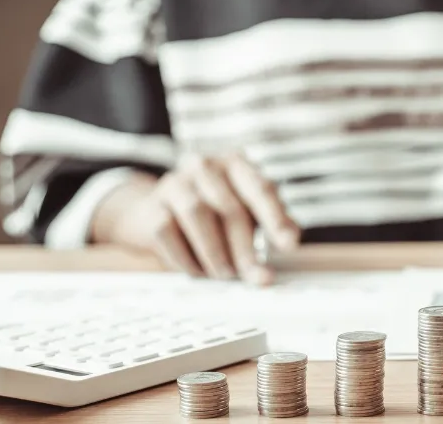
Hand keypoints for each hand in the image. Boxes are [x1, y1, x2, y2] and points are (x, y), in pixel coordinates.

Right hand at [93, 153, 300, 284]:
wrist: (152, 210)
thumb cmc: (211, 212)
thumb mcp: (245, 209)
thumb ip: (272, 221)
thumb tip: (290, 239)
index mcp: (236, 164)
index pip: (261, 190)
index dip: (276, 219)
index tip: (289, 245)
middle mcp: (205, 166)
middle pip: (231, 209)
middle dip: (246, 250)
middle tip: (257, 277)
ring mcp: (175, 182)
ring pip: (198, 215)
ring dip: (215, 253)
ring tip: (226, 274)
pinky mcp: (152, 205)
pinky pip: (169, 232)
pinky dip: (187, 257)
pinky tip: (198, 270)